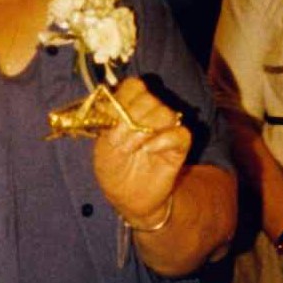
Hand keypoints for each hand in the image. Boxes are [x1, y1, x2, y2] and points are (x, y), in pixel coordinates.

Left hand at [92, 77, 191, 228]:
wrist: (127, 196)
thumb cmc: (113, 168)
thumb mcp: (102, 146)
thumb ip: (110, 124)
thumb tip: (117, 109)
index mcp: (128, 106)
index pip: (134, 86)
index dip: (124, 99)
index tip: (113, 120)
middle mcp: (148, 113)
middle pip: (148, 99)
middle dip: (132, 120)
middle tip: (120, 142)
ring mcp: (165, 128)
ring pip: (165, 113)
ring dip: (146, 131)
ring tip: (133, 149)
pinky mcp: (179, 146)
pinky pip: (180, 133)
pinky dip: (164, 140)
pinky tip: (149, 151)